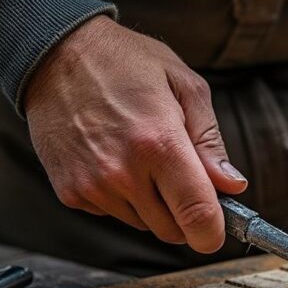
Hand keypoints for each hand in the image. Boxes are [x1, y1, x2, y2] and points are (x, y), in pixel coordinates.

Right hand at [24, 16, 246, 252]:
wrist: (55, 53)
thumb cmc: (126, 63)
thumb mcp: (185, 86)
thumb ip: (211, 142)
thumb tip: (232, 186)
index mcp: (160, 144)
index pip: (197, 215)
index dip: (214, 233)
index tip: (217, 231)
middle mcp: (124, 172)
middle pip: (171, 231)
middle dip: (184, 214)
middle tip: (180, 177)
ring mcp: (93, 185)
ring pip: (142, 224)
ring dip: (151, 204)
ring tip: (142, 157)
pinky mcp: (70, 192)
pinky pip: (112, 213)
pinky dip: (121, 197)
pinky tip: (114, 159)